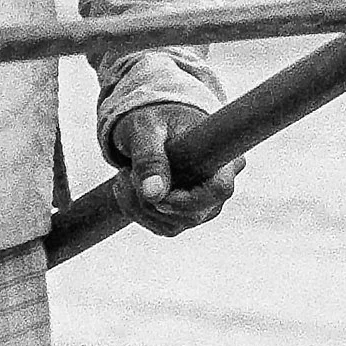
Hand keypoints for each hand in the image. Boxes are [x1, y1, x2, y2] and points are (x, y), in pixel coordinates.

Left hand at [108, 100, 243, 236]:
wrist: (150, 126)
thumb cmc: (153, 119)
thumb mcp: (146, 129)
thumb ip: (149, 158)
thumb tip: (154, 194)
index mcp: (221, 156)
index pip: (220, 190)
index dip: (187, 199)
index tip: (155, 192)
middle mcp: (219, 184)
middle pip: (191, 214)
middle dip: (150, 200)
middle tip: (126, 172)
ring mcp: (205, 204)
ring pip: (172, 225)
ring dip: (138, 205)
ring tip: (125, 174)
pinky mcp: (186, 214)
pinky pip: (161, 227)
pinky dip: (136, 211)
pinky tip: (128, 186)